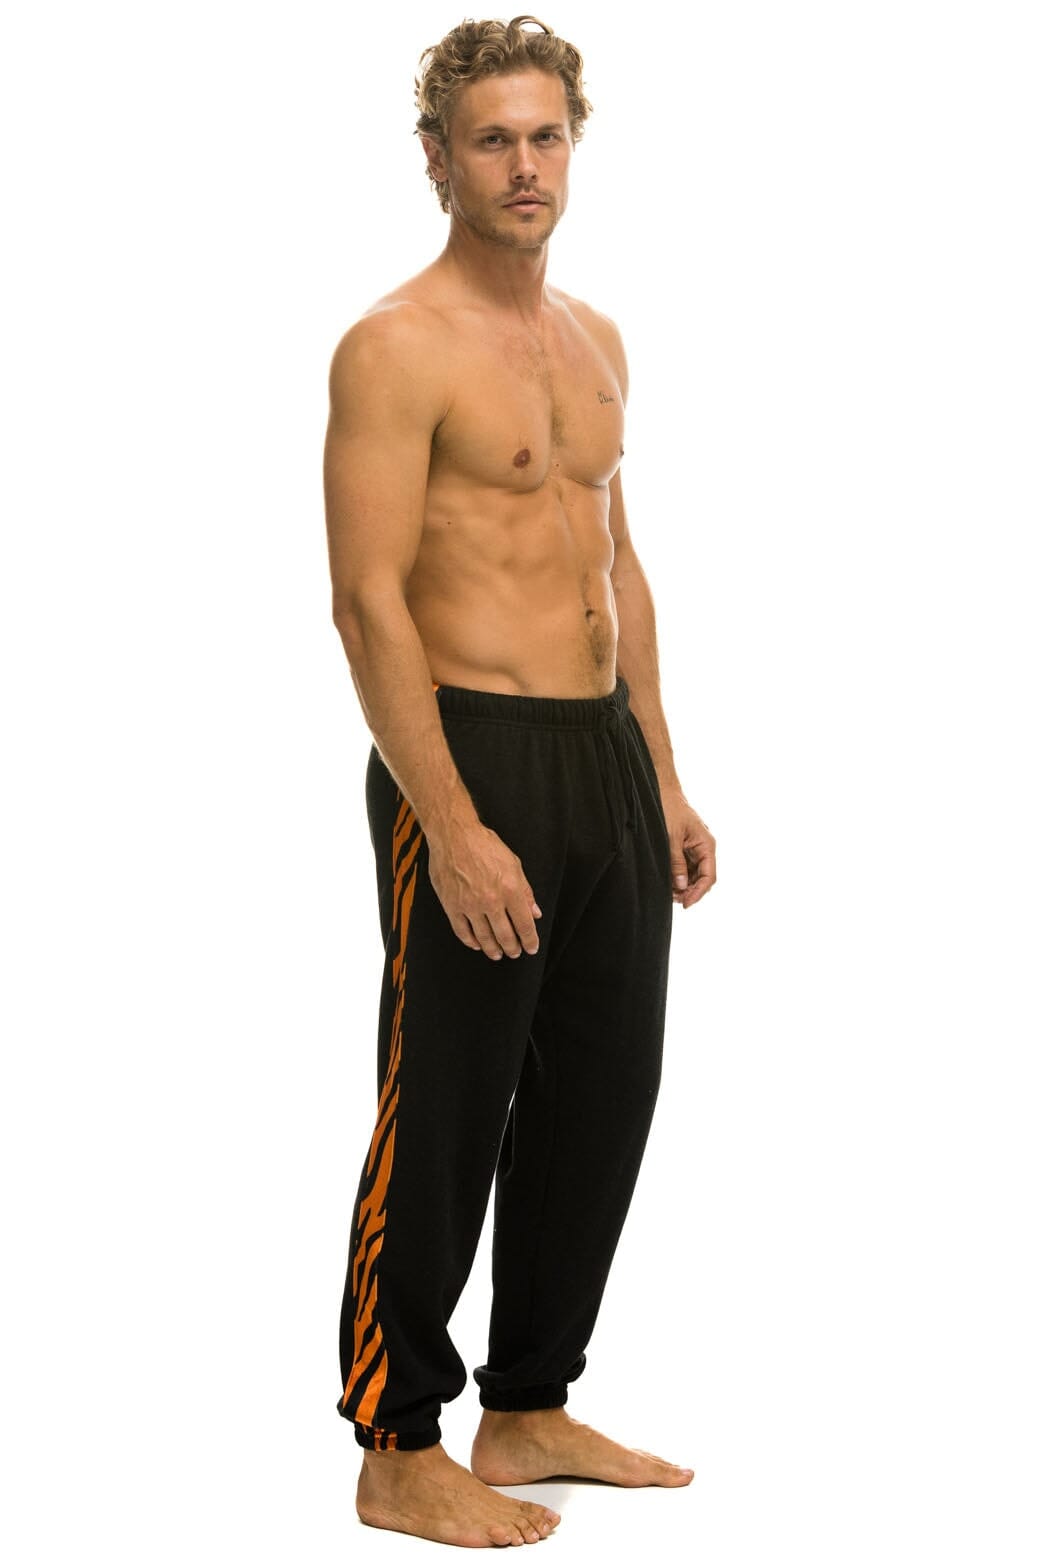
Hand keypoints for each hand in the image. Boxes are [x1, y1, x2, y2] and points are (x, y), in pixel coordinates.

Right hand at [427, 822, 541, 959]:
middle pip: (505, 935)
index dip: (530, 940)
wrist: (454, 835)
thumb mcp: (513, 863)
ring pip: (484, 937)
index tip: (532, 947)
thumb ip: (525, 890)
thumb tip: (535, 912)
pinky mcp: (452, 905)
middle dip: (513, 948)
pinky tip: (476, 944)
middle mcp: (491, 900)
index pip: (524, 924)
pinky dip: (470, 941)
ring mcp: (470, 905)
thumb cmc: (484, 845)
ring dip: (493, 949)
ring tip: (498, 954)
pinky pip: (462, 930)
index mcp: (510, 889)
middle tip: (515, 953)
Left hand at [661, 790, 716, 907]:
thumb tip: (682, 886)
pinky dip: (679, 877)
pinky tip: (669, 883)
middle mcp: (704, 849)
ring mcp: (695, 849)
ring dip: (684, 886)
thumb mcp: (671, 838)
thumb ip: (677, 863)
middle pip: (703, 878)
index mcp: (706, 845)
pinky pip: (686, 868)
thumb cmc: (670, 810)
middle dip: (690, 891)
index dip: (698, 892)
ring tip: (670, 892)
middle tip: (673, 899)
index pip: (709, 876)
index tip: (686, 903)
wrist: (663, 792)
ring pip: (694, 875)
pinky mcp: (685, 849)